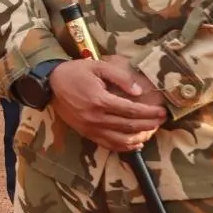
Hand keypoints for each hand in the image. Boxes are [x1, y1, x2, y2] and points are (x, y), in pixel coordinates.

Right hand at [49, 55, 168, 152]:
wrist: (50, 84)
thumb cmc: (75, 72)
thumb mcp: (98, 66)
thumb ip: (120, 77)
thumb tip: (138, 91)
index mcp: (99, 100)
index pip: (131, 110)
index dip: (149, 112)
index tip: (161, 111)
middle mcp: (96, 117)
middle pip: (129, 126)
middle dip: (149, 124)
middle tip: (162, 120)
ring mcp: (90, 128)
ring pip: (121, 139)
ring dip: (140, 137)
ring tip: (151, 131)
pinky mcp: (86, 133)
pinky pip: (108, 144)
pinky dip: (124, 146)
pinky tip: (135, 144)